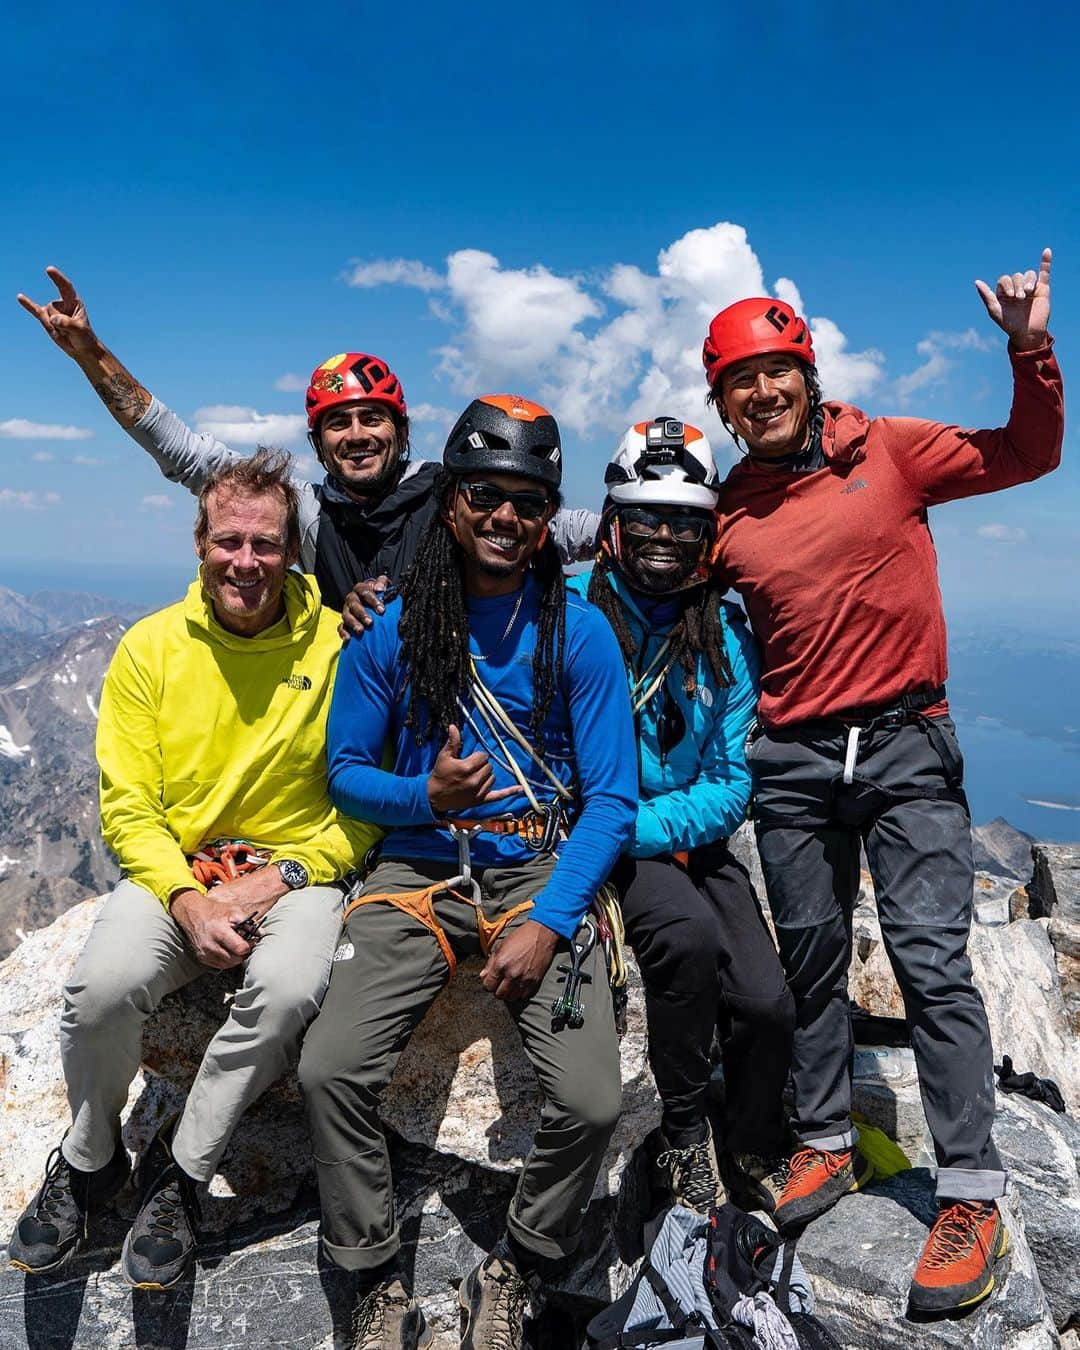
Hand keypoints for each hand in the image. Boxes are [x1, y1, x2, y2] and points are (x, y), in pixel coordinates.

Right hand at [17, 267, 100, 358]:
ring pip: (45, 316)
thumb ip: (67, 324)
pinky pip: (34, 310)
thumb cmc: (84, 337)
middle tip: (70, 331)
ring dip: (53, 328)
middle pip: (52, 309)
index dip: (57, 278)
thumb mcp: (79, 330)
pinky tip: (20, 297)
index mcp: (74, 302)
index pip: (65, 287)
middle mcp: (62, 303)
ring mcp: (53, 310)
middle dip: (59, 324)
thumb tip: (53, 319)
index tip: (49, 269)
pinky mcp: (45, 318)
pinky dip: (27, 304)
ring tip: (63, 332)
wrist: (80, 348)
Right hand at [171, 868, 287, 968]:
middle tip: (246, 945)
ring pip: (228, 964)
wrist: (193, 914)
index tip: (252, 940)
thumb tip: (260, 933)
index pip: (240, 949)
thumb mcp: (233, 911)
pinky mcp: (202, 958)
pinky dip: (226, 960)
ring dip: (235, 958)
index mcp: (220, 932)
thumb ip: (248, 922)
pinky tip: (228, 950)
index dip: (249, 946)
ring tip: (237, 947)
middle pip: (235, 959)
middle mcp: (211, 945)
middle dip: (243, 953)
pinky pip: (219, 965)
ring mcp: (205, 953)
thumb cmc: (214, 911)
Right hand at [338, 574, 389, 640]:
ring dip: (353, 623)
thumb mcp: (383, 587)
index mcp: (360, 589)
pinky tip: (349, 638)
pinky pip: (341, 627)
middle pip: (353, 604)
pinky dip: (344, 632)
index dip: (372, 600)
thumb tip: (380, 588)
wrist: (375, 606)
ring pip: (346, 616)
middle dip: (361, 613)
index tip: (382, 610)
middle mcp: (352, 599)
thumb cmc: (380, 596)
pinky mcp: (344, 623)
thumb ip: (382, 583)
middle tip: (370, 622)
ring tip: (360, 631)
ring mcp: (347, 611)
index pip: (364, 591)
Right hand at [426, 723, 516, 813]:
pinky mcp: (481, 800)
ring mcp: (479, 791)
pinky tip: (520, 788)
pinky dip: (509, 792)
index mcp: (466, 767)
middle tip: (471, 768)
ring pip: (493, 778)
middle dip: (482, 765)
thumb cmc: (439, 775)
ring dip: (487, 776)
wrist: (434, 797)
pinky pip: (498, 796)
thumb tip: (454, 726)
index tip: (470, 759)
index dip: (477, 756)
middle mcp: (475, 780)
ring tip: (475, 777)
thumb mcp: (444, 757)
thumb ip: (452, 742)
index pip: (483, 756)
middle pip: (489, 767)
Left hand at [480, 920, 558, 1001]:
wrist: (542, 934)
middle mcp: (512, 974)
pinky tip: (520, 984)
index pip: (488, 986)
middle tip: (501, 982)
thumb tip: (483, 975)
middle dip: (498, 989)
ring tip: (511, 984)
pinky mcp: (535, 982)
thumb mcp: (501, 946)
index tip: (492, 980)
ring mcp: (524, 980)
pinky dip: (521, 992)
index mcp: (501, 964)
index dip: (489, 983)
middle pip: (499, 995)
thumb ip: (490, 963)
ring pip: (512, 997)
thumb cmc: (521, 937)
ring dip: (509, 992)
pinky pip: (524, 996)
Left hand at [975, 247, 1051, 350]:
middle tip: (1020, 298)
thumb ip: (986, 296)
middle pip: (1016, 276)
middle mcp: (1016, 288)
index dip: (1007, 284)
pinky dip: (1046, 261)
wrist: (1026, 333)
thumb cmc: (1008, 324)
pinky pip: (1045, 272)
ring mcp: (1030, 287)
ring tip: (1028, 293)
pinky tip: (1047, 251)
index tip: (1009, 296)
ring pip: (1028, 275)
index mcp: (1004, 291)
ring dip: (1028, 281)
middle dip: (1018, 286)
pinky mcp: (1042, 288)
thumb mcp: (995, 311)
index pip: (1004, 279)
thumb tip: (976, 281)